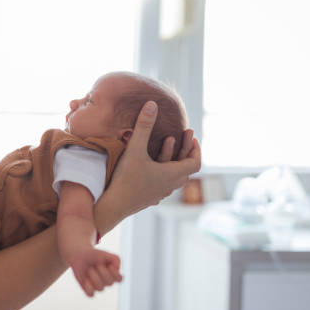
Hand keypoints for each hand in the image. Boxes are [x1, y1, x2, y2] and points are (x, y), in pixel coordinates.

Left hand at [69, 248, 122, 296]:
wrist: (79, 256)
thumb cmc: (93, 255)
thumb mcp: (105, 253)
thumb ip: (115, 259)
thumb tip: (118, 268)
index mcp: (112, 273)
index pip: (119, 279)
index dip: (115, 274)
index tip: (109, 266)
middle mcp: (106, 281)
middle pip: (110, 283)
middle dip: (102, 272)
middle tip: (97, 264)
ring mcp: (98, 286)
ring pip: (100, 288)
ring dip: (94, 277)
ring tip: (89, 269)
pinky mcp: (89, 289)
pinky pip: (91, 294)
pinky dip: (88, 287)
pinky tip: (85, 279)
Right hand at [97, 101, 200, 229]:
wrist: (113, 205)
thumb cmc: (126, 178)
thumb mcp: (135, 149)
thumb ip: (144, 126)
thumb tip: (152, 103)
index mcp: (173, 174)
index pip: (195, 162)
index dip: (196, 149)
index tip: (192, 138)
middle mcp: (170, 186)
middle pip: (187, 171)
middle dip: (186, 155)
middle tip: (184, 142)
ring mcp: (160, 194)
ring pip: (176, 181)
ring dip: (176, 166)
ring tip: (171, 155)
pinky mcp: (149, 199)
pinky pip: (164, 187)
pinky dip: (165, 175)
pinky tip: (155, 173)